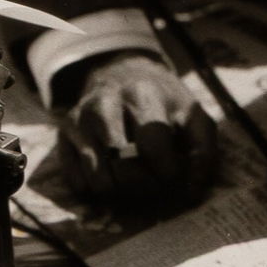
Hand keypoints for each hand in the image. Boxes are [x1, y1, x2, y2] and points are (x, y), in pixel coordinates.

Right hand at [57, 52, 216, 206]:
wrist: (122, 73)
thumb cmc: (164, 103)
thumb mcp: (193, 116)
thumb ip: (203, 152)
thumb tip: (193, 194)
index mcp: (143, 96)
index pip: (153, 148)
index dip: (168, 173)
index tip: (174, 175)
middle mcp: (105, 104)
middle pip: (125, 168)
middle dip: (146, 187)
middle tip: (155, 183)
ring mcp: (79, 120)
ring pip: (100, 181)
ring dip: (122, 193)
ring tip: (134, 180)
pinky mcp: (63, 135)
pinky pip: (78, 182)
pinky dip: (97, 190)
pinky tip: (112, 174)